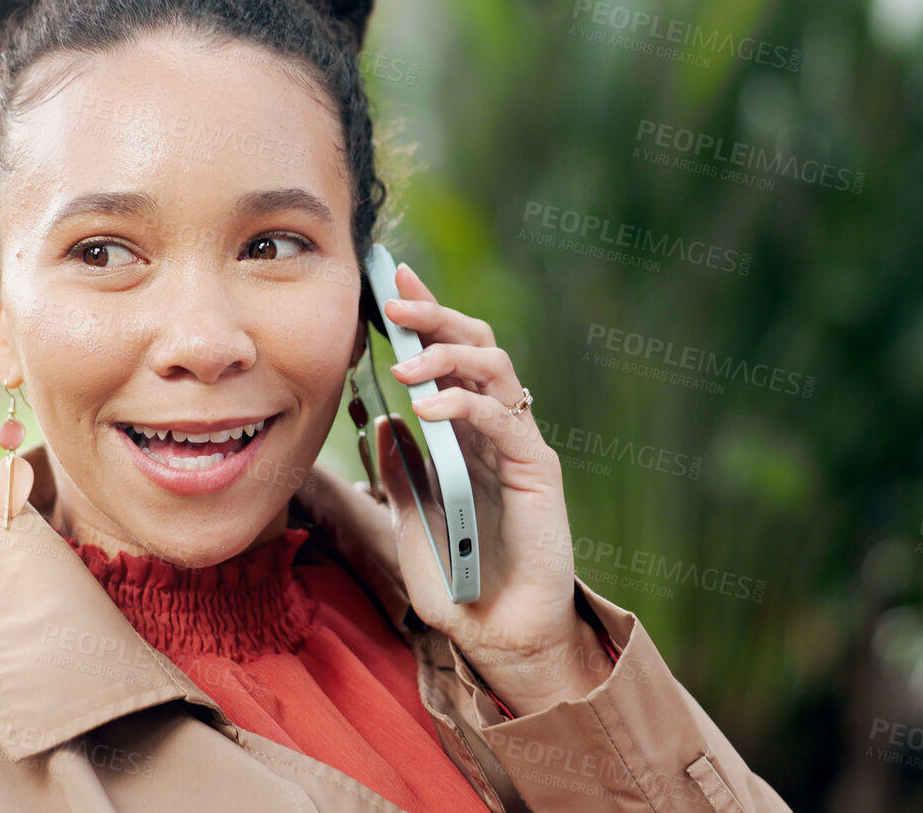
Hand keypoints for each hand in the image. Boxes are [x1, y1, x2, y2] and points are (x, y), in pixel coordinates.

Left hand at [374, 261, 605, 712]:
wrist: (501, 638)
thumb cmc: (459, 584)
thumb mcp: (411, 525)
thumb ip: (401, 476)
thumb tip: (383, 422)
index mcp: (464, 436)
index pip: (447, 359)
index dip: (424, 318)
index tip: (389, 283)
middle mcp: (495, 431)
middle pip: (476, 346)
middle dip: (436, 317)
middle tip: (395, 302)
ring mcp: (519, 446)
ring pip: (496, 367)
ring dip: (447, 355)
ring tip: (403, 364)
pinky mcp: (539, 470)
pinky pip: (503, 418)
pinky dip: (463, 404)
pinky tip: (426, 408)